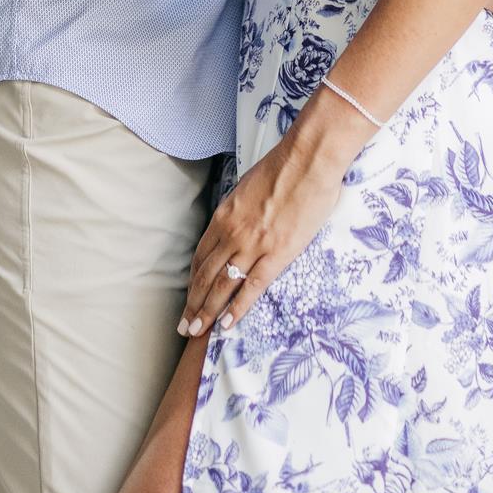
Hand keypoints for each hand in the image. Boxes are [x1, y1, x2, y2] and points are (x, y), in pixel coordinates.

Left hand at [176, 126, 347, 340]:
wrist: (308, 160)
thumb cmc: (283, 167)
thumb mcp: (248, 187)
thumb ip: (239, 210)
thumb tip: (239, 223)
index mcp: (224, 215)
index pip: (201, 255)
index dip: (193, 280)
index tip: (189, 297)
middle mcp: (232, 232)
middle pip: (205, 275)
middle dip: (193, 304)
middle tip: (184, 326)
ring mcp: (253, 245)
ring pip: (222, 285)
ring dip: (207, 312)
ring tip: (196, 332)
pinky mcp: (277, 253)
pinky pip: (252, 287)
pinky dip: (237, 308)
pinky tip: (227, 325)